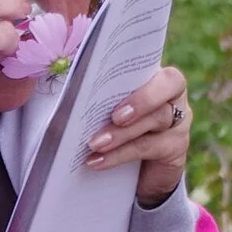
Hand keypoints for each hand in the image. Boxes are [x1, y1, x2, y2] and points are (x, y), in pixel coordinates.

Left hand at [84, 65, 191, 207]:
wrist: (134, 174)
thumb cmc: (111, 129)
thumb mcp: (101, 110)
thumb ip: (91, 93)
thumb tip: (52, 77)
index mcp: (151, 75)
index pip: (153, 57)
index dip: (138, 57)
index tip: (112, 63)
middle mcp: (172, 94)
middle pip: (168, 86)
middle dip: (141, 100)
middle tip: (115, 116)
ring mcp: (179, 121)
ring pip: (157, 119)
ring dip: (122, 133)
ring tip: (94, 143)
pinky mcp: (176, 148)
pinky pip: (149, 148)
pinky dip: (120, 154)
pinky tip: (97, 160)